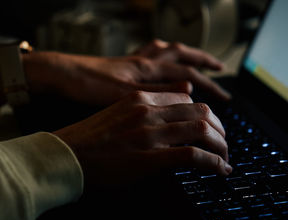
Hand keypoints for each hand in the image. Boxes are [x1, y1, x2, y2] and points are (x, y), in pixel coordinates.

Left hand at [22, 40, 229, 105]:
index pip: (189, 74)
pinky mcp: (124, 64)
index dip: (210, 87)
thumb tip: (190, 89)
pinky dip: (163, 55)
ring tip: (198, 60)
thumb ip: (158, 92)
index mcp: (148, 69)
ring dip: (186, 53)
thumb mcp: (125, 95)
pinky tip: (162, 63)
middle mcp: (144, 61)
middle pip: (183, 56)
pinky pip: (151, 53)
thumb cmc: (89, 86)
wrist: (60, 74)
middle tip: (220, 70)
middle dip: (204, 62)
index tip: (227, 99)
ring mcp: (134, 61)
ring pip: (168, 51)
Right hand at [53, 91, 231, 187]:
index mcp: (140, 98)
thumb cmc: (88, 140)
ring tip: (224, 159)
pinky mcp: (151, 157)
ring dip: (221, 146)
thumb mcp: (116, 114)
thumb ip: (143, 112)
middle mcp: (148, 110)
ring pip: (203, 130)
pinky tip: (220, 171)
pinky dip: (213, 163)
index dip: (204, 115)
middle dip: (219, 129)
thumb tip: (167, 120)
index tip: (209, 128)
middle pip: (201, 111)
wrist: (65, 156)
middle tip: (222, 144)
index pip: (187, 99)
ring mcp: (150, 133)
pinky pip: (193, 155)